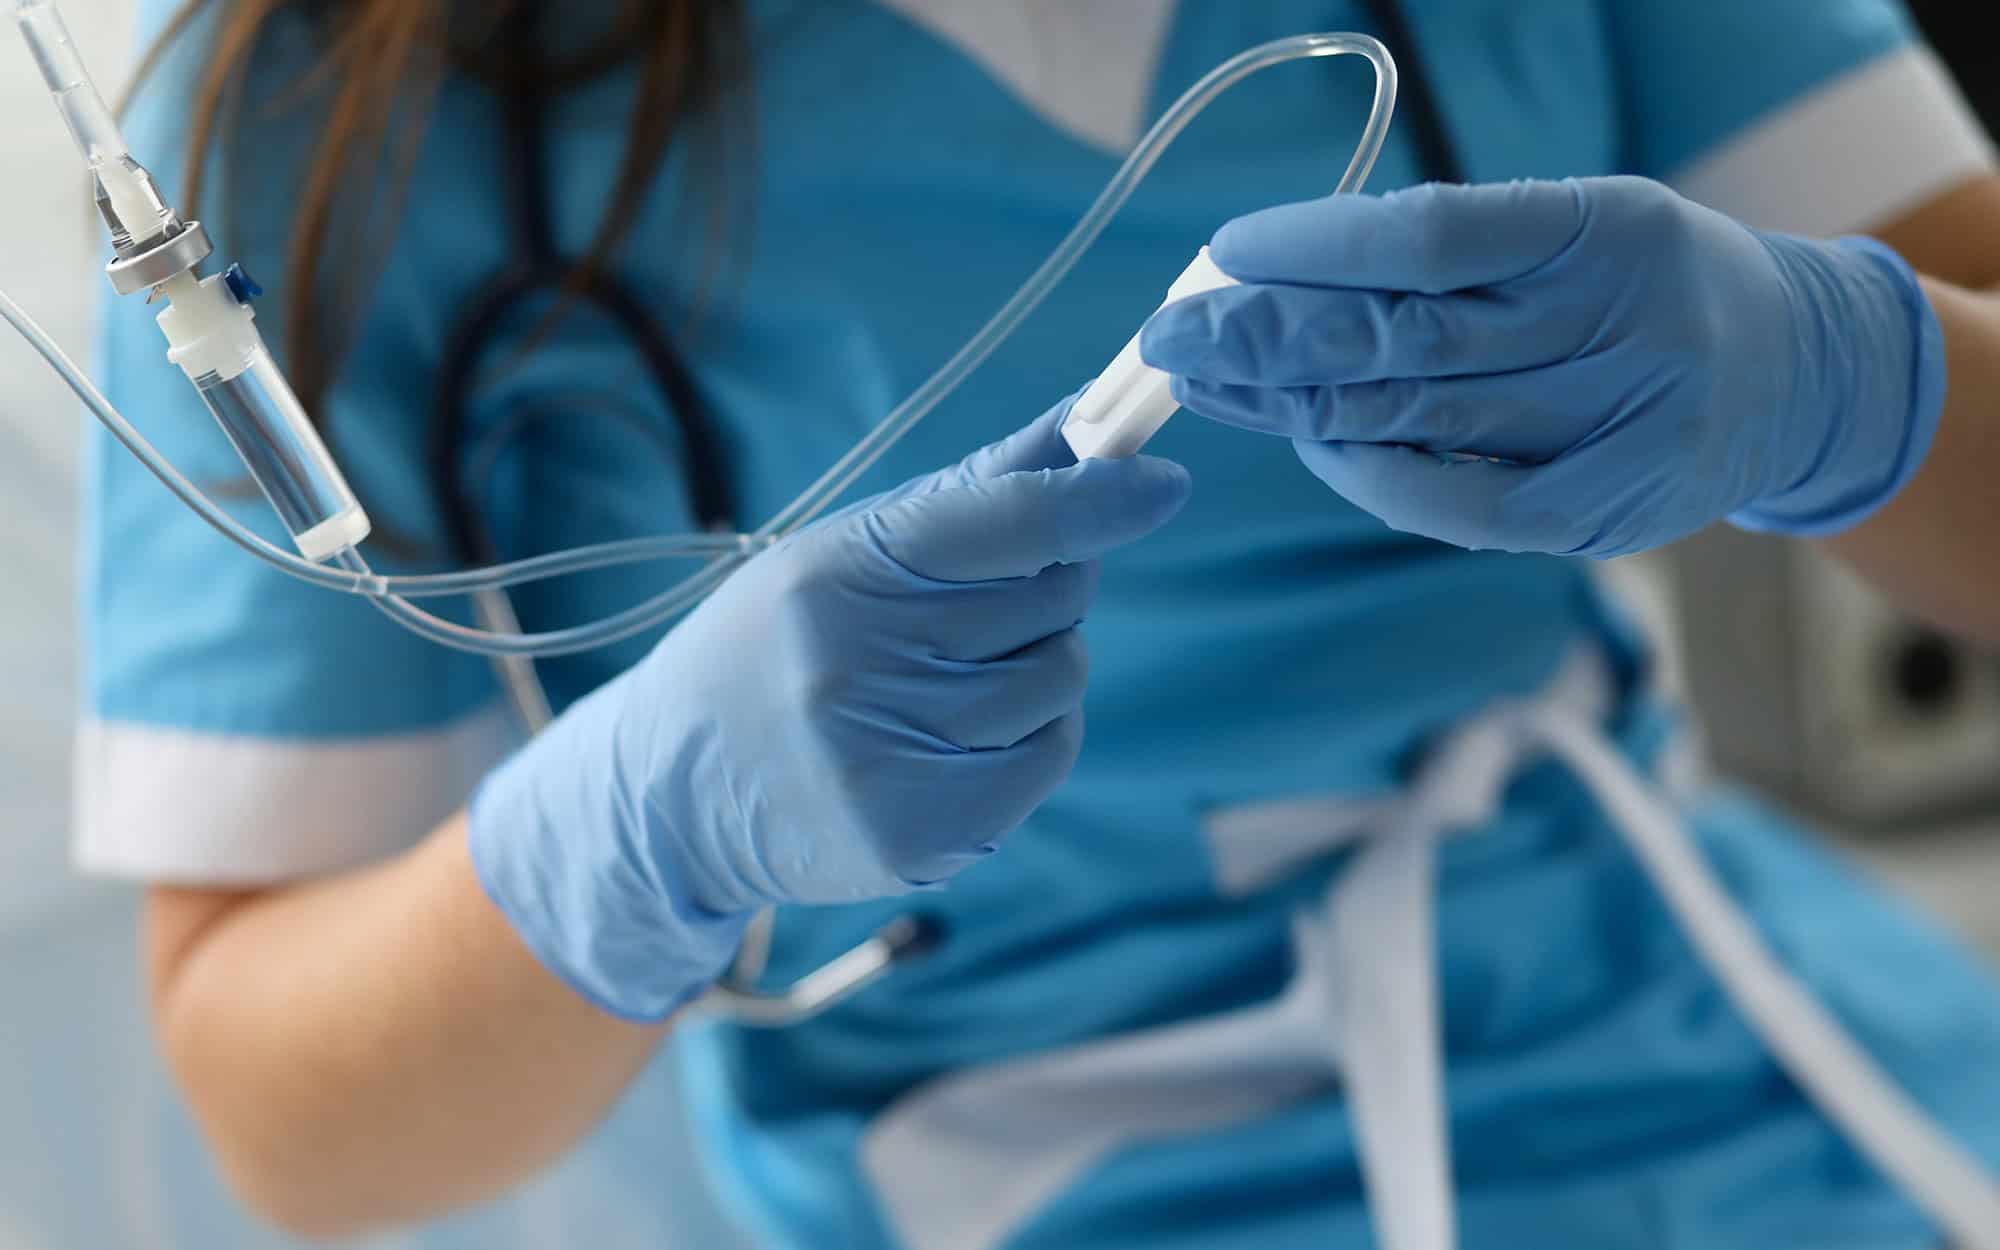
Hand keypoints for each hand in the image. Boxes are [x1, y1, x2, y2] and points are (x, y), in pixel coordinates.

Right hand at [468, 405, 1191, 1018]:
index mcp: (841, 573)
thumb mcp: (850, 550)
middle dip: (1047, 589)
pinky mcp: (920, 834)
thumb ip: (979, 492)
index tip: (1160, 483)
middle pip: (1052, 599)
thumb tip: (1091, 421)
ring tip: (951, 679)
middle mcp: (859, 665)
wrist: (676, 790)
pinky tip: (964, 736)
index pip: (1005, 520)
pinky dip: (1033, 737)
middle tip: (977, 607)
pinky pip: (1049, 756)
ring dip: (1038, 669)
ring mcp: (889, 758)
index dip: (1096, 498)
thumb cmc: (783, 644)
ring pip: (1059, 679)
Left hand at [1140, 177, 1944, 556]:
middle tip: (1171, 334)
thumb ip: (1455, 252)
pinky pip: (1456, 505)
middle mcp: (1619, 326)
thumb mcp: (1577, 228)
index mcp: (1608, 227)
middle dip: (1270, 339)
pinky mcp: (1599, 515)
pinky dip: (1370, 474)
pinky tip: (1307, 444)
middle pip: (1406, 338)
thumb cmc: (1646, 287)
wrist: (1795, 375)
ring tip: (1206, 381)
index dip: (1317, 248)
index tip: (1228, 254)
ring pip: (1415, 419)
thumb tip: (1282, 274)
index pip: (1432, 237)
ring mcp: (1616, 430)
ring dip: (1292, 404)